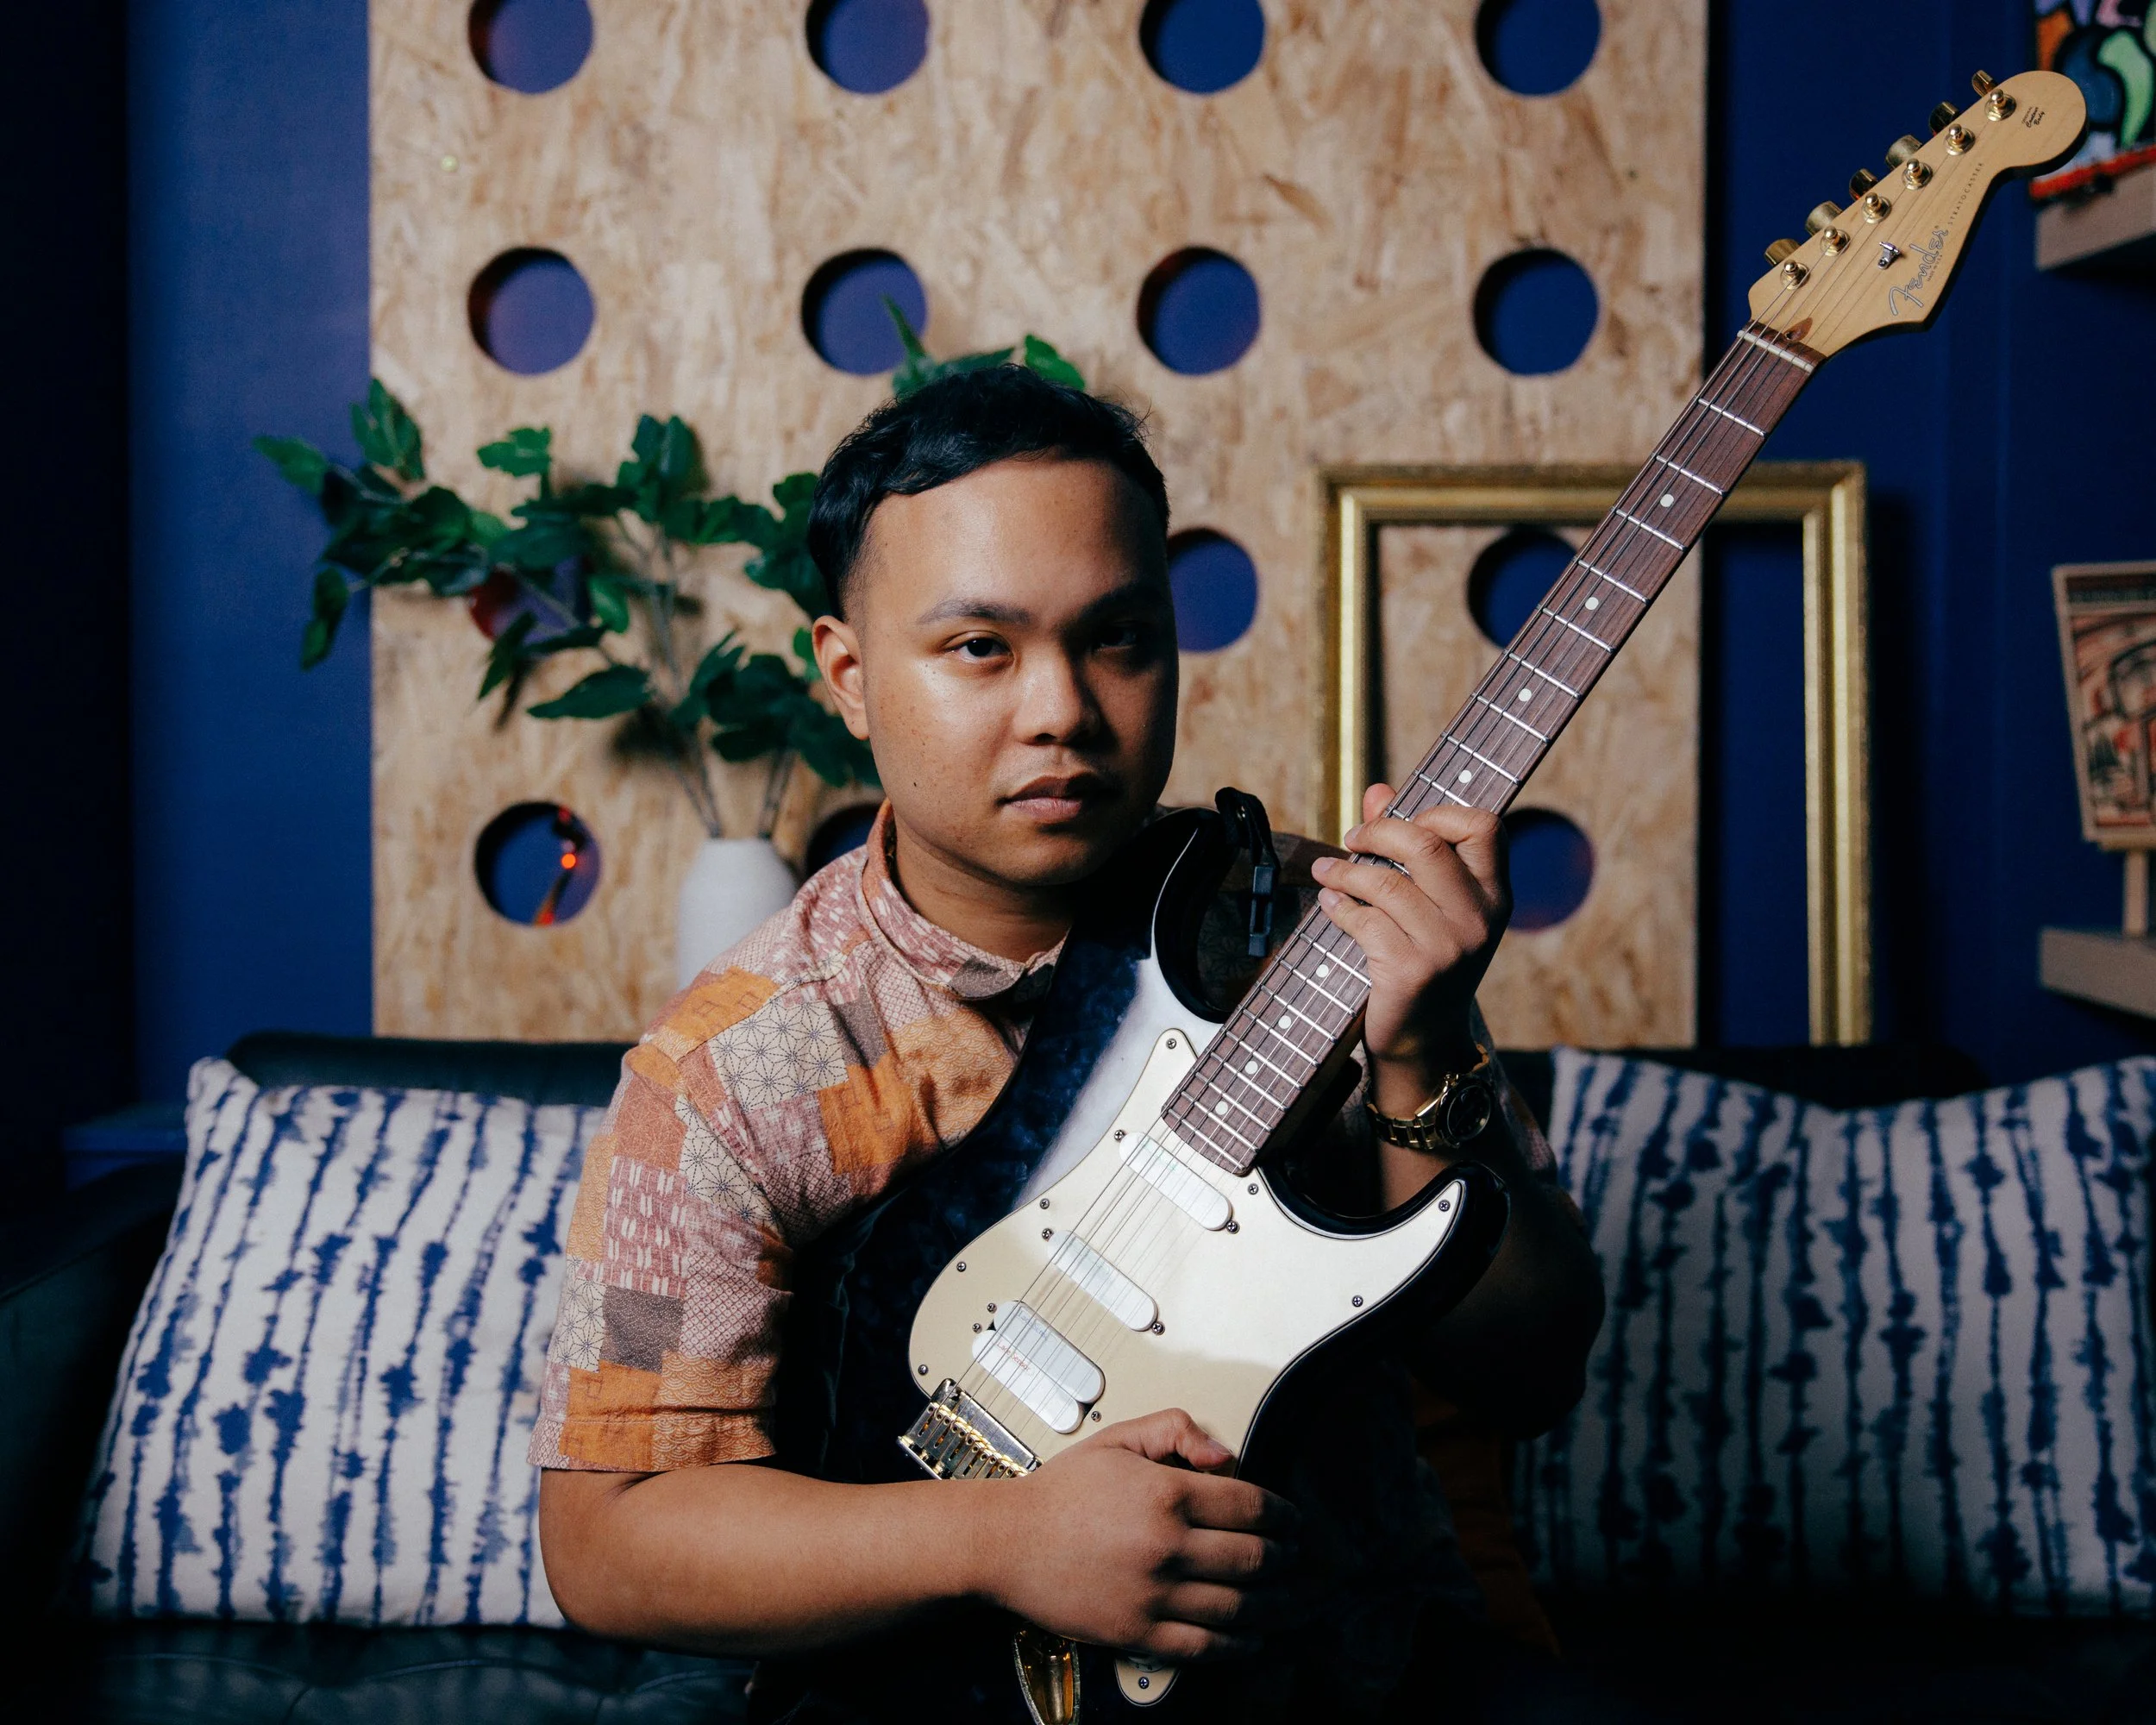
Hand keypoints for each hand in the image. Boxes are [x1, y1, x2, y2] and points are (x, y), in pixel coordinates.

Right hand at [971, 1409, 1298, 1661]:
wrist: (1005, 1543)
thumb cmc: (1060, 1492)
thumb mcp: (1118, 1439)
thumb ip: (1175, 1431)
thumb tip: (1225, 1456)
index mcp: (1166, 1495)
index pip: (1251, 1507)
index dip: (1284, 1515)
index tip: (1293, 1521)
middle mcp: (1166, 1547)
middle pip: (1255, 1558)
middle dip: (1285, 1557)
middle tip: (1295, 1556)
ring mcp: (1153, 1595)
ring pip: (1239, 1606)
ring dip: (1277, 1603)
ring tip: (1290, 1597)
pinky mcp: (1138, 1634)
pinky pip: (1205, 1647)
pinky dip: (1240, 1645)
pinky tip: (1253, 1637)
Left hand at [1309, 783, 1509, 1116]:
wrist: (1423, 1040)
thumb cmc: (1425, 958)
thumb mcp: (1431, 904)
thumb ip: (1406, 844)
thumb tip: (1378, 790)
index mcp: (1496, 895)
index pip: (1485, 826)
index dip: (1439, 811)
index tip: (1403, 820)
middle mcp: (1480, 919)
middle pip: (1425, 843)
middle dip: (1376, 831)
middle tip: (1351, 838)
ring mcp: (1447, 947)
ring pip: (1385, 881)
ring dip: (1344, 870)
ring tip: (1327, 872)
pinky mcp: (1411, 971)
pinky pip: (1364, 919)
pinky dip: (1339, 906)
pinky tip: (1331, 904)